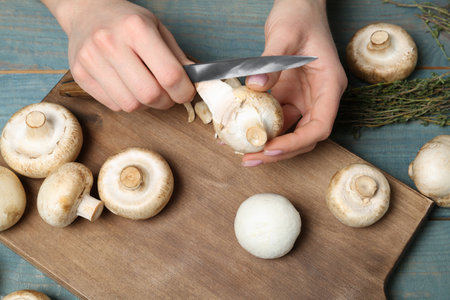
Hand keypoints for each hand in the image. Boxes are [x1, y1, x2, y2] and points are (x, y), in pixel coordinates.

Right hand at [42, 0, 194, 111]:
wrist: (87, 11)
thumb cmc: (127, 21)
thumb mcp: (157, 28)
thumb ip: (176, 56)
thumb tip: (194, 81)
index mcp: (136, 28)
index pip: (169, 74)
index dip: (184, 91)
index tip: (187, 93)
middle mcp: (110, 43)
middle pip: (149, 94)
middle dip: (165, 102)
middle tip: (168, 96)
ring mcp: (91, 59)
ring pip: (130, 105)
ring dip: (146, 105)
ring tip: (146, 90)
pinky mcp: (79, 74)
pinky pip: (113, 105)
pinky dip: (127, 102)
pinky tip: (128, 87)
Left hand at [242, 0, 346, 165]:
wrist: (298, 6)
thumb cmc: (298, 15)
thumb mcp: (284, 35)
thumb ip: (271, 62)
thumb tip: (255, 88)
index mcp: (329, 85)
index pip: (320, 126)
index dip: (297, 143)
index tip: (271, 148)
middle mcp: (319, 97)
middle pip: (305, 136)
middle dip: (279, 152)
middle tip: (250, 159)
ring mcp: (304, 98)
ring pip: (291, 132)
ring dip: (269, 144)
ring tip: (244, 152)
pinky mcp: (289, 95)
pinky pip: (277, 118)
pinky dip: (262, 127)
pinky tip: (243, 131)